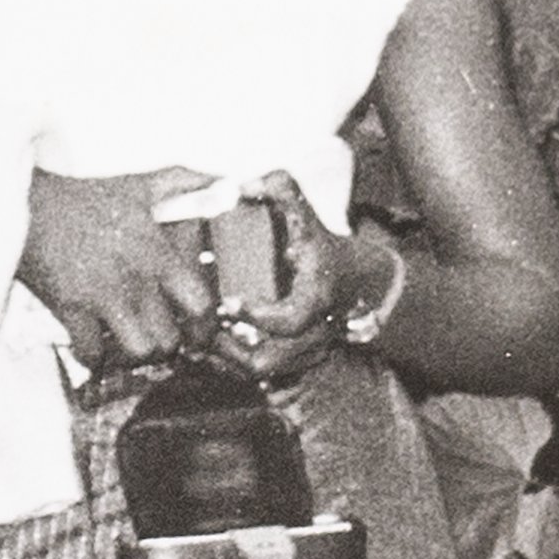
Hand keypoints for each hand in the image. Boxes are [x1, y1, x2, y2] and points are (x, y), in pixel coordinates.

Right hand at [18, 164, 223, 371]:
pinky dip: (93, 356)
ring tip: (127, 345)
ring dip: (133, 354)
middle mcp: (135, 280)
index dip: (203, 327)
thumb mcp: (140, 184)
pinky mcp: (68, 308)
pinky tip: (91, 344)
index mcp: (157, 254)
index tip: (197, 334)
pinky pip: (91, 352)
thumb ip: (187, 181)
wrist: (28, 204)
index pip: (199, 305)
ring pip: (137, 351)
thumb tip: (227, 180)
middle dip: (164, 344)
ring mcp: (102, 297)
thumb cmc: (84, 197)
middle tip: (156, 339)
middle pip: (169, 338)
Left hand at [218, 185, 365, 375]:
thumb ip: (281, 189)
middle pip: (268, 359)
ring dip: (226, 361)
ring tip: (196, 341)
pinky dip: (233, 366)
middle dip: (229, 350)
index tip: (229, 303)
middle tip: (199, 330)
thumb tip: (245, 181)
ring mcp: (307, 351)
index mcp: (317, 297)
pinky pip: (261, 376)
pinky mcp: (297, 362)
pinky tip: (208, 349)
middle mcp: (314, 331)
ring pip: (261, 372)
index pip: (290, 320)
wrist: (362, 284)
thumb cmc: (326, 247)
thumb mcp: (308, 213)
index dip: (259, 316)